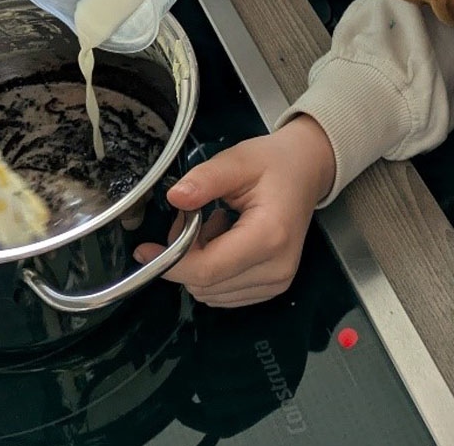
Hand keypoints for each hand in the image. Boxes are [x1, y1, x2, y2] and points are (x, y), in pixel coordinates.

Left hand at [134, 116, 335, 306]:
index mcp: (269, 236)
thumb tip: (174, 198)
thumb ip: (204, 179)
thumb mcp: (237, 160)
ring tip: (213, 225)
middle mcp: (276, 268)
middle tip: (192, 217)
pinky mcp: (273, 288)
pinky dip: (213, 272)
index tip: (145, 248)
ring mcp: (278, 283)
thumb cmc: (274, 163)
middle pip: (205, 285)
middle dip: (185, 256)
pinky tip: (224, 241)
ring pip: (211, 294)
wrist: (307, 169)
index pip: (207, 270)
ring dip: (198, 265)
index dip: (171, 263)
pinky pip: (224, 294)